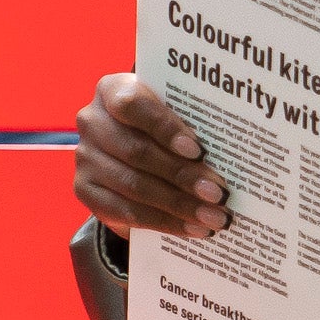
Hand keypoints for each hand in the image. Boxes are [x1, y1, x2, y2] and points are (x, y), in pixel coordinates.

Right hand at [73, 73, 230, 238]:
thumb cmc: (162, 125)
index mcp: (113, 90)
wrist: (130, 151)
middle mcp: (92, 121)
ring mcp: (85, 157)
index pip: (134, 105)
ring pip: (135, 186)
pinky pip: (126, 212)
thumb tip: (234, 155)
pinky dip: (164, 223)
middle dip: (183, 175)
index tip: (199, 149)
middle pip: (138, 152)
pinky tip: (193, 228)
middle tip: (219, 193)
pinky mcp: (85, 190)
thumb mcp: (173, 114)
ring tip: (214, 217)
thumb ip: (191, 124)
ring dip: (179, 205)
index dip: (166, 128)